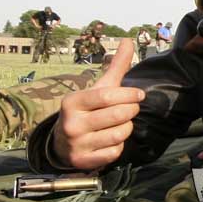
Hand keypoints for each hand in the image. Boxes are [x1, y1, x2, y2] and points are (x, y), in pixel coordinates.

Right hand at [52, 39, 143, 170]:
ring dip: (127, 128)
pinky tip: (111, 139)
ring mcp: (77, 144)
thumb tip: (128, 40)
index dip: (129, 95)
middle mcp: (71, 124)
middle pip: (119, 115)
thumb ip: (116, 66)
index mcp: (72, 102)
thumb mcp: (98, 88)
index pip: (108, 96)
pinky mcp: (84, 161)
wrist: (63, 142)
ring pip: (120, 134)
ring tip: (120, 124)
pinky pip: (115, 151)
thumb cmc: (88, 109)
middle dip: (131, 110)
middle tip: (130, 108)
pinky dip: (119, 145)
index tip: (139, 95)